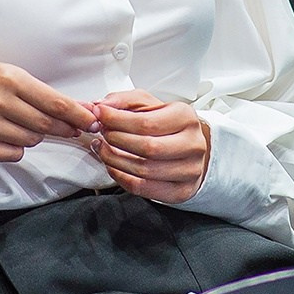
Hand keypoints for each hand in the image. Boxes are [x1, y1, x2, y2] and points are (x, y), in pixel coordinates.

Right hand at [0, 57, 97, 161]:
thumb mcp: (4, 73)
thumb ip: (38, 92)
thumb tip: (77, 109)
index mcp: (8, 78)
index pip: (54, 103)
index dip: (79, 115)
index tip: (93, 121)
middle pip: (46, 125)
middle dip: (63, 128)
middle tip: (71, 129)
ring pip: (29, 141)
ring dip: (33, 136)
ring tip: (20, 124)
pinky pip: (11, 154)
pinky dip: (14, 148)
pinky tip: (3, 135)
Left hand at [88, 90, 210, 202]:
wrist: (189, 148)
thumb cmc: (166, 125)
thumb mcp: (148, 105)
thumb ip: (124, 101)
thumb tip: (102, 106)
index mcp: (186, 118)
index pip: (147, 122)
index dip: (117, 120)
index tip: (99, 115)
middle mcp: (193, 144)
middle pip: (147, 147)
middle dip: (117, 139)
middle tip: (102, 132)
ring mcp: (190, 170)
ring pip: (144, 170)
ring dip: (115, 159)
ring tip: (103, 148)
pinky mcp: (181, 191)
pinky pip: (143, 188)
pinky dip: (121, 177)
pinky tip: (113, 165)